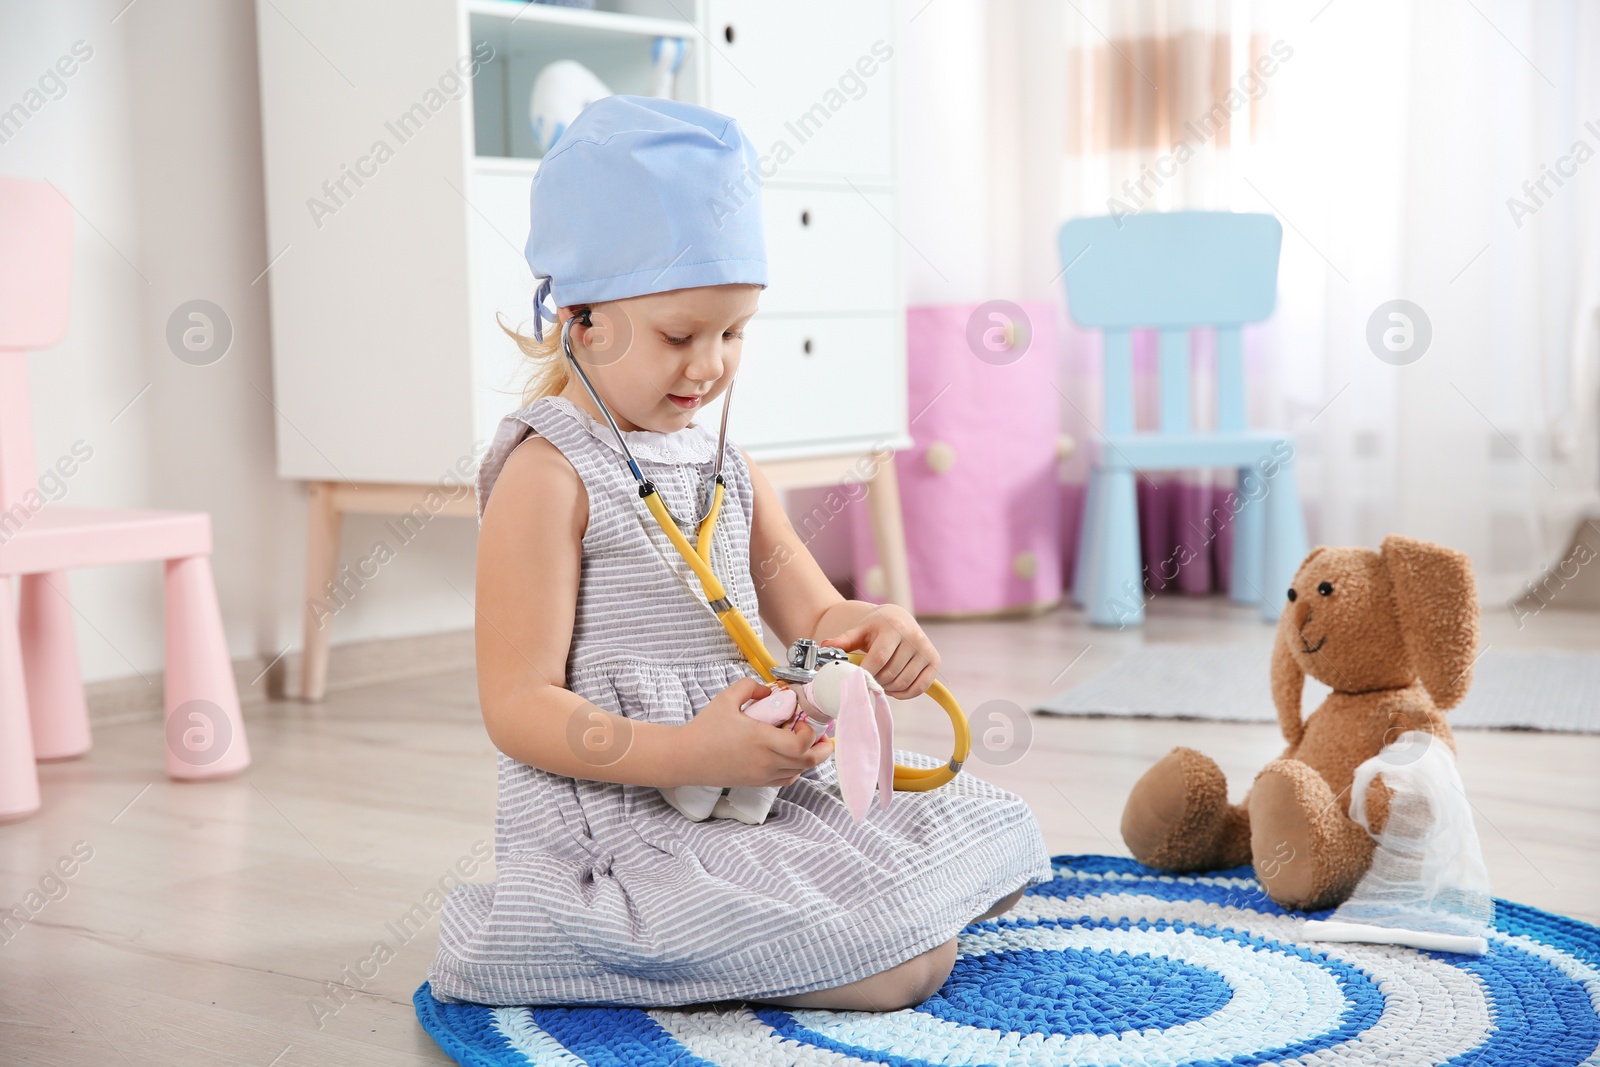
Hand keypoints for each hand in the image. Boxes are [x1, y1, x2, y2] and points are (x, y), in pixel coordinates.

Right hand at [676, 676, 833, 788]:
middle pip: (808, 761)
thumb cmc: (704, 729)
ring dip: (809, 758)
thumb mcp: (726, 698)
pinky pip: (785, 780)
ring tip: (805, 742)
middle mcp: (765, 761)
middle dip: (822, 748)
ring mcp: (762, 775)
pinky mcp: (756, 783)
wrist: (686, 757)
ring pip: (799, 772)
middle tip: (822, 734)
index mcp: (761, 740)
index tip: (803, 720)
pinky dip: (795, 769)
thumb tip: (769, 690)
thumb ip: (750, 686)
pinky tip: (789, 756)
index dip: (811, 733)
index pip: (801, 744)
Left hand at [819, 605, 941, 698]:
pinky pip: (920, 688)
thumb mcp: (859, 631)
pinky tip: (893, 687)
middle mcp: (914, 637)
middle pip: (891, 673)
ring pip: (903, 682)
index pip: (879, 658)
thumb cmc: (875, 628)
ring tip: (879, 680)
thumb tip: (825, 647)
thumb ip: (843, 641)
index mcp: (894, 627)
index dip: (866, 673)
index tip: (856, 679)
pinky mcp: (934, 662)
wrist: (898, 619)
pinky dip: (904, 694)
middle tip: (868, 679)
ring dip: (888, 688)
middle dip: (875, 681)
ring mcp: (926, 650)